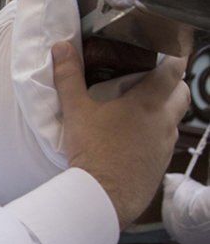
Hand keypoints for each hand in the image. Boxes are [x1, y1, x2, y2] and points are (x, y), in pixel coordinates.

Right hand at [52, 42, 189, 229]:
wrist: (104, 196)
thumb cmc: (92, 151)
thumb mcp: (76, 111)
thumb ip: (69, 77)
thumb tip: (61, 48)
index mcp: (148, 102)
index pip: (174, 69)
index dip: (172, 56)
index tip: (164, 52)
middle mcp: (164, 120)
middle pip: (182, 93)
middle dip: (173, 83)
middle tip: (151, 81)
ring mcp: (166, 144)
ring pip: (176, 118)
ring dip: (164, 110)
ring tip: (139, 110)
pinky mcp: (161, 163)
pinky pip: (165, 141)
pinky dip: (156, 134)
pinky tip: (134, 139)